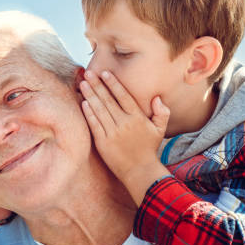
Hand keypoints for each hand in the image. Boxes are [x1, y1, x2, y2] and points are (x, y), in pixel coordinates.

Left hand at [79, 69, 170, 205]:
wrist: (140, 171)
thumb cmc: (149, 149)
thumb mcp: (159, 129)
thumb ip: (162, 112)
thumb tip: (157, 98)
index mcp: (137, 118)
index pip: (123, 96)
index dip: (113, 84)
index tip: (105, 73)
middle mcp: (124, 123)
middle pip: (108, 100)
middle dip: (97, 85)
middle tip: (88, 73)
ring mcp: (112, 133)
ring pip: (99, 110)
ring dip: (90, 95)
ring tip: (83, 84)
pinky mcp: (103, 142)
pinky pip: (94, 124)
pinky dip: (88, 113)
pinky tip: (83, 103)